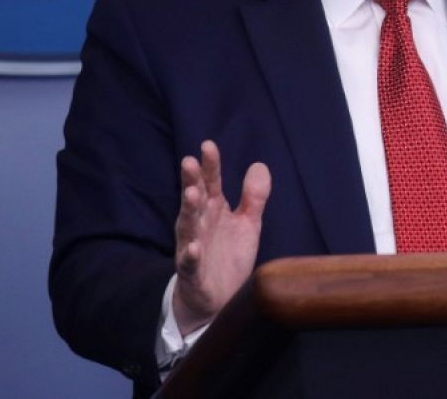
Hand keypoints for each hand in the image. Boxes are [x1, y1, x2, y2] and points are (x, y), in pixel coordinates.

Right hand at [171, 140, 270, 334]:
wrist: (219, 299)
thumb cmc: (229, 256)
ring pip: (188, 227)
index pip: (210, 183)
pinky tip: (193, 247)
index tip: (208, 145)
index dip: (210, 166)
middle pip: (195, 200)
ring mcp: (193, 247)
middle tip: (188, 162)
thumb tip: (258, 164)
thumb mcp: (247, 223)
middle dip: (191, 181)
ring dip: (189, 211)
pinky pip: (189, 263)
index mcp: (213, 211)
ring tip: (192, 195)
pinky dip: (190, 255)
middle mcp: (200, 225)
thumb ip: (253, 196)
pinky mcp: (192, 272)